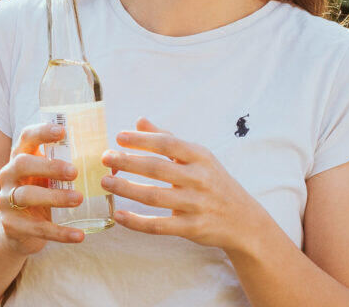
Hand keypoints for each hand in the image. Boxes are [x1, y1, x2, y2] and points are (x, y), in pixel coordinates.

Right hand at [0, 120, 86, 254]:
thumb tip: (114, 164)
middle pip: (22, 164)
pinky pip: (37, 228)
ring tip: (79, 199)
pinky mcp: (11, 225)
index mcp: (21, 157)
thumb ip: (75, 169)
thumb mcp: (53, 180)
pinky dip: (60, 233)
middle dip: (49, 166)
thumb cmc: (43, 196)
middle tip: (75, 172)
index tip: (63, 131)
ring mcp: (6, 201)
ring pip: (27, 195)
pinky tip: (79, 236)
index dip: (42, 131)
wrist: (19, 233)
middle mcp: (9, 175)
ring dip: (55, 197)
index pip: (27, 137)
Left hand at [100, 118, 274, 257]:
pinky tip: (119, 215)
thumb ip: (168, 139)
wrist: (244, 220)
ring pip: (153, 197)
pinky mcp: (191, 228)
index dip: (141, 140)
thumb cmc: (215, 183)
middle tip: (105, 158)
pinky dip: (136, 221)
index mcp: (200, 157)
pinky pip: (158, 225)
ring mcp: (195, 205)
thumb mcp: (199, 158)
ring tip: (106, 183)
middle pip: (156, 168)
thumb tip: (139, 121)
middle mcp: (199, 179)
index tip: (118, 137)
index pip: (167, 144)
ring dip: (126, 189)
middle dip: (127, 162)